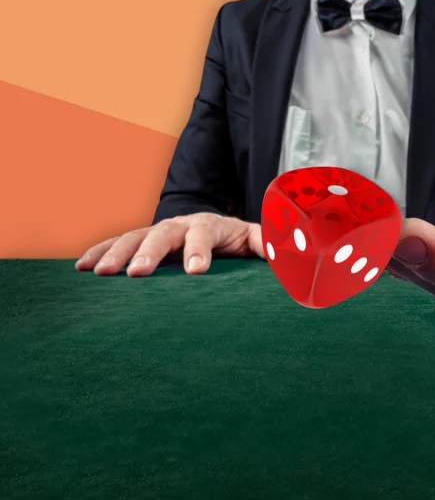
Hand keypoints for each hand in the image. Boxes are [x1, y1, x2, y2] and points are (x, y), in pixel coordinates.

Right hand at [75, 213, 264, 276]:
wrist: (215, 228)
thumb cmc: (237, 240)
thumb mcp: (256, 240)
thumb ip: (269, 244)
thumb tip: (286, 252)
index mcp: (211, 225)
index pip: (204, 234)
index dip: (199, 251)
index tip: (196, 271)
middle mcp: (179, 224)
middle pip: (162, 235)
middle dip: (149, 254)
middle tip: (137, 275)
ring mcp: (157, 231)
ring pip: (133, 238)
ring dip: (116, 255)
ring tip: (100, 274)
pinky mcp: (140, 241)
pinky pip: (116, 243)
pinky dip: (99, 252)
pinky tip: (82, 267)